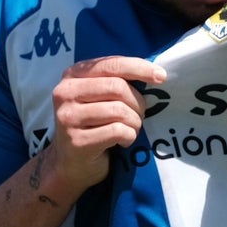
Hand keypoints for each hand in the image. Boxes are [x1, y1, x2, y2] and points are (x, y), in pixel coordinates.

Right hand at [51, 56, 166, 190]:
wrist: (71, 162)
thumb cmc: (93, 123)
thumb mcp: (99, 96)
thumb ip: (117, 81)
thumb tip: (156, 74)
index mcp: (73, 74)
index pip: (111, 64)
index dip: (139, 68)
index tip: (162, 76)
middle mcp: (65, 92)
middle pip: (117, 87)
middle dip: (138, 103)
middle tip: (140, 115)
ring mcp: (68, 117)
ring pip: (119, 110)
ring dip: (135, 122)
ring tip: (131, 129)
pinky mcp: (77, 141)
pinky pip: (118, 131)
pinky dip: (129, 137)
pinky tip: (122, 141)